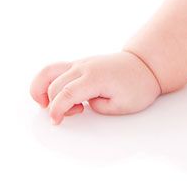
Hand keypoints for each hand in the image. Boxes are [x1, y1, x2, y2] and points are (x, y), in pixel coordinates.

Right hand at [30, 51, 163, 124]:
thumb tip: (81, 104)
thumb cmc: (138, 86)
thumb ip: (98, 107)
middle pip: (54, 85)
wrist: (145, 66)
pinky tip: (57, 96)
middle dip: (54, 104)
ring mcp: (80, 64)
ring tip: (48, 104)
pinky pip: (54, 70)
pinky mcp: (78, 65)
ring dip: (41, 89)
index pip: (67, 93)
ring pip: (47, 71)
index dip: (57, 109)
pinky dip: (48, 84)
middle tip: (73, 114)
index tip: (56, 121)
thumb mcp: (122, 106)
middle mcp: (84, 67)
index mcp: (95, 77)